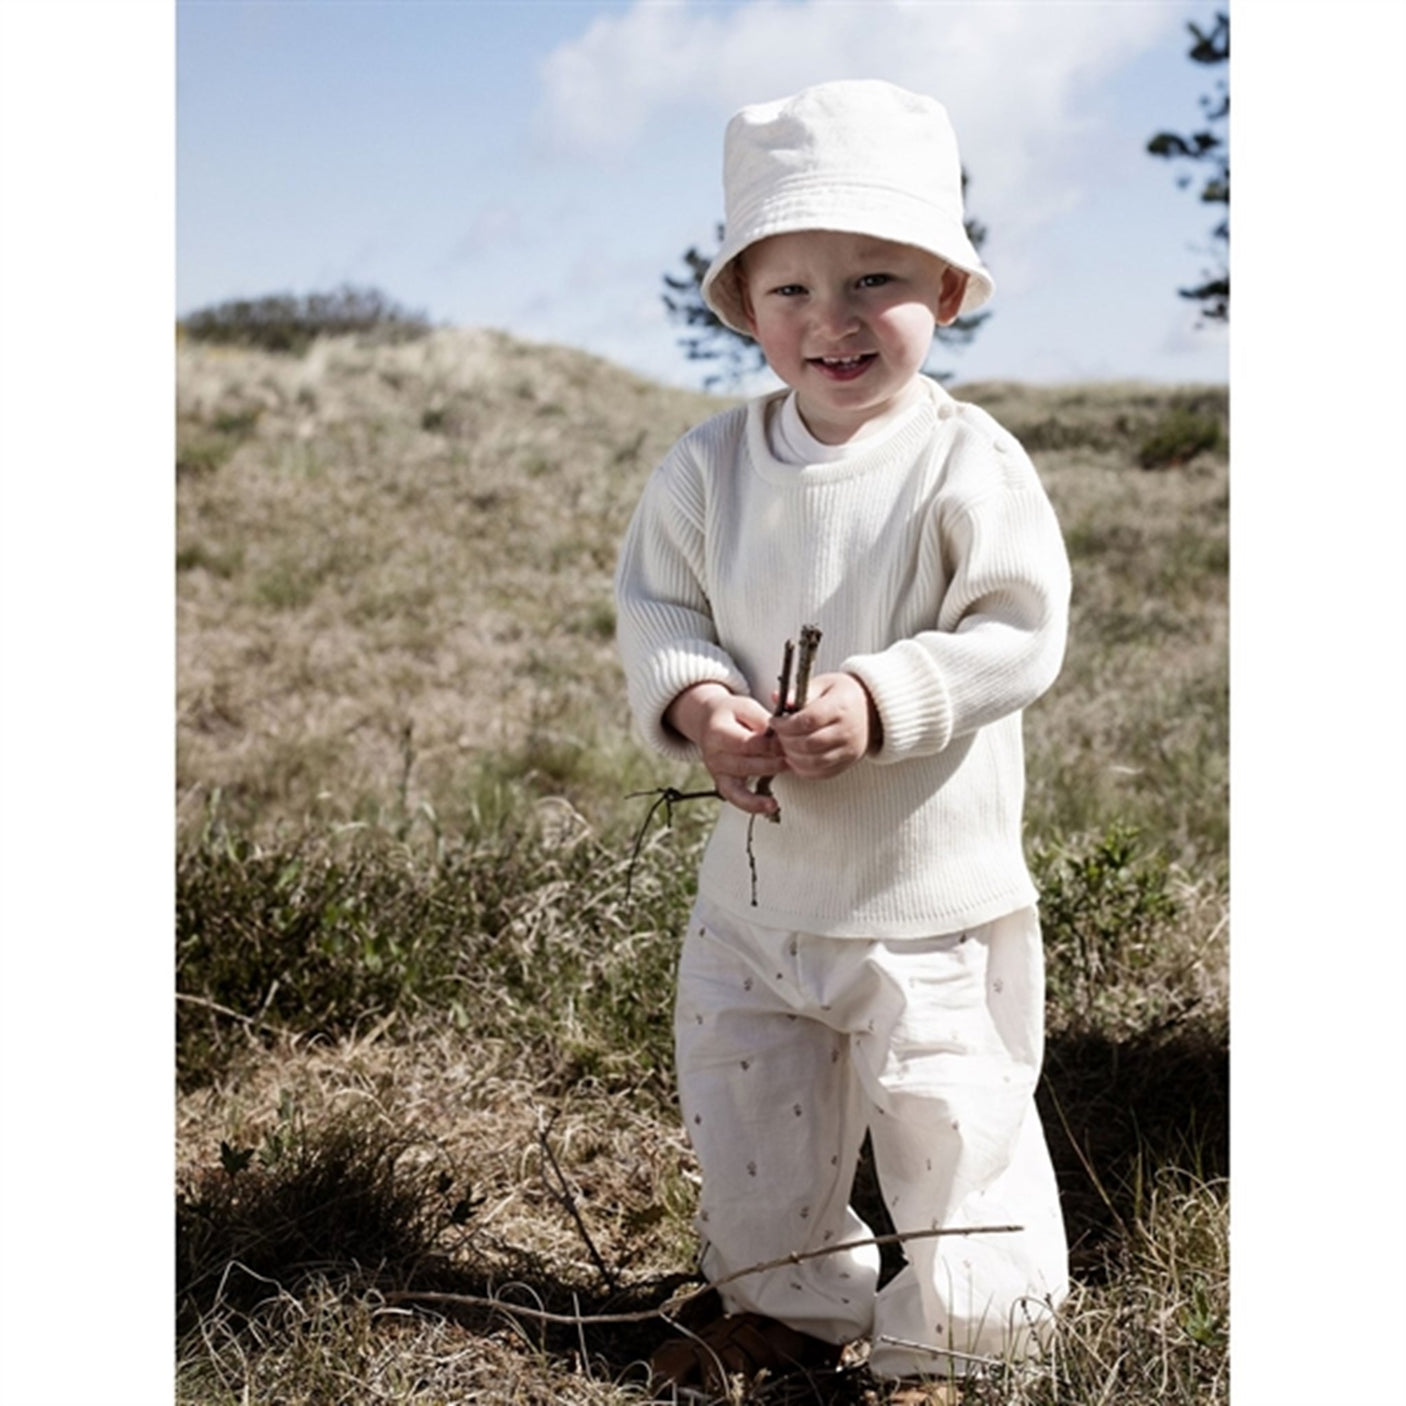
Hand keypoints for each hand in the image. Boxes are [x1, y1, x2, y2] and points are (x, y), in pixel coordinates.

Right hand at [665, 683, 786, 814]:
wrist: (708, 721)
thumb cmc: (730, 714)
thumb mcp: (746, 707)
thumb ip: (763, 720)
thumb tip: (781, 735)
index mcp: (717, 732)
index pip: (747, 743)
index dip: (770, 745)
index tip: (788, 741)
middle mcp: (713, 755)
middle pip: (745, 763)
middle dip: (773, 761)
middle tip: (792, 756)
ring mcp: (717, 771)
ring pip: (742, 782)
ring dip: (768, 776)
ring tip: (787, 770)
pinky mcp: (722, 783)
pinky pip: (736, 799)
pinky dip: (753, 805)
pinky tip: (770, 806)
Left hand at [769, 672, 876, 779]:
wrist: (870, 709)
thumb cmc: (842, 694)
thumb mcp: (823, 684)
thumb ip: (799, 692)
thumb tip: (774, 697)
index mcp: (841, 706)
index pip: (809, 720)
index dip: (786, 724)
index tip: (774, 721)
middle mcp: (848, 730)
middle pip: (809, 744)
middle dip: (786, 741)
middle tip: (778, 734)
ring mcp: (849, 750)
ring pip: (814, 762)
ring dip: (792, 757)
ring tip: (785, 746)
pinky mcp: (848, 763)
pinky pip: (822, 773)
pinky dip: (804, 769)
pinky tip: (795, 758)